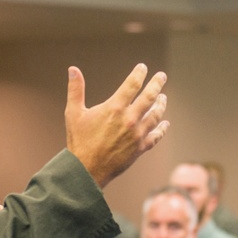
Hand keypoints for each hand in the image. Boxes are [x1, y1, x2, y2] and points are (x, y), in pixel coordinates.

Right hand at [65, 64, 168, 187]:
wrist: (87, 169)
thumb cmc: (79, 141)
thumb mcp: (73, 113)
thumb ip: (76, 90)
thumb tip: (73, 69)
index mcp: (114, 108)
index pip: (132, 85)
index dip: (139, 74)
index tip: (143, 67)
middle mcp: (129, 119)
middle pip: (149, 96)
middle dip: (157, 84)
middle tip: (161, 76)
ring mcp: (137, 134)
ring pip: (156, 115)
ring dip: (161, 104)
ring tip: (163, 97)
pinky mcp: (140, 148)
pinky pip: (156, 136)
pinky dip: (162, 128)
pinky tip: (165, 123)